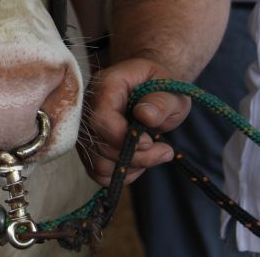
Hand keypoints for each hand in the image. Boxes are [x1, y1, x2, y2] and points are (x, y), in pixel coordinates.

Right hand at [80, 57, 190, 185]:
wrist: (155, 88)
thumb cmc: (162, 86)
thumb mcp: (172, 90)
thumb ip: (161, 102)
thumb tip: (145, 115)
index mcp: (107, 85)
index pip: (100, 117)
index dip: (123, 136)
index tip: (150, 142)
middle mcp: (89, 107)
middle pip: (99, 144)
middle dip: (135, 156)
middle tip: (165, 151)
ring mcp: (88, 129)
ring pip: (98, 163)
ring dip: (130, 167)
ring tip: (154, 155)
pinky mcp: (91, 147)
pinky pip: (99, 172)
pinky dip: (122, 174)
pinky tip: (140, 161)